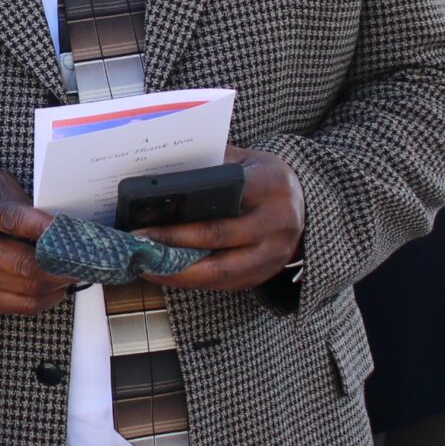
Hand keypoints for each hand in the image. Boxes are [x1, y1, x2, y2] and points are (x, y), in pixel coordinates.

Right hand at [0, 169, 70, 315]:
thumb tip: (54, 224)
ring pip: (24, 290)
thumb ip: (15, 199)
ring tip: (73, 274)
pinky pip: (14, 307)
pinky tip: (54, 289)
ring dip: (57, 285)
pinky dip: (41, 300)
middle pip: (23, 264)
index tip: (75, 232)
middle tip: (84, 260)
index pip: (13, 220)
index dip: (48, 229)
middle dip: (62, 265)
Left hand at [137, 145, 305, 294]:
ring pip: (219, 271)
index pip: (223, 202)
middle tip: (138, 242)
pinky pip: (224, 284)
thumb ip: (213, 163)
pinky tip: (167, 274)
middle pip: (217, 238)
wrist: (306, 206)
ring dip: (178, 273)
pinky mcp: (265, 274)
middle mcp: (277, 224)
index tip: (147, 218)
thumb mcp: (246, 161)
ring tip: (145, 265)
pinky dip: (192, 281)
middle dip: (172, 243)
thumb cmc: (265, 179)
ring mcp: (273, 254)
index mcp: (270, 187)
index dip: (183, 215)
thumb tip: (162, 171)